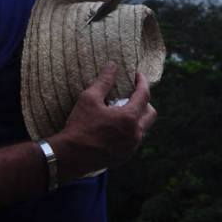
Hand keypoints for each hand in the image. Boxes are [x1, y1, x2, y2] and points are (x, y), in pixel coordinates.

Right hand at [50, 62, 156, 180]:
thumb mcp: (90, 98)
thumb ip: (104, 81)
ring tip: (124, 108)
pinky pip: (135, 139)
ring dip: (138, 116)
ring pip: (144, 128)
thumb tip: (113, 65)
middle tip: (133, 93)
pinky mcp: (125, 156)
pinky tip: (117, 125)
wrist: (71, 156)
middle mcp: (135, 134)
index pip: (144, 95)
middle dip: (145, 100)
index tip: (137, 75)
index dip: (142, 82)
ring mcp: (131, 147)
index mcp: (129, 118)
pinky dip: (131, 129)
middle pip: (150, 113)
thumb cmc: (80, 125)